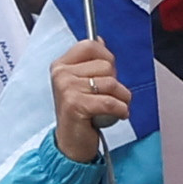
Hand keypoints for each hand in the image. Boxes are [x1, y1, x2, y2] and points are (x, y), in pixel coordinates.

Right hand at [48, 37, 126, 160]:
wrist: (71, 144)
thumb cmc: (80, 114)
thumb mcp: (81, 84)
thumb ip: (90, 62)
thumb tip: (99, 39)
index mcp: (61, 65)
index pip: (90, 45)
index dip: (106, 57)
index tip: (107, 72)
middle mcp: (61, 74)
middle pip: (105, 65)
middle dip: (115, 83)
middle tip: (105, 96)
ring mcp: (66, 89)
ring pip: (112, 83)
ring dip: (121, 99)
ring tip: (114, 108)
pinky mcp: (76, 105)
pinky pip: (111, 102)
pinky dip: (121, 110)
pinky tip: (118, 115)